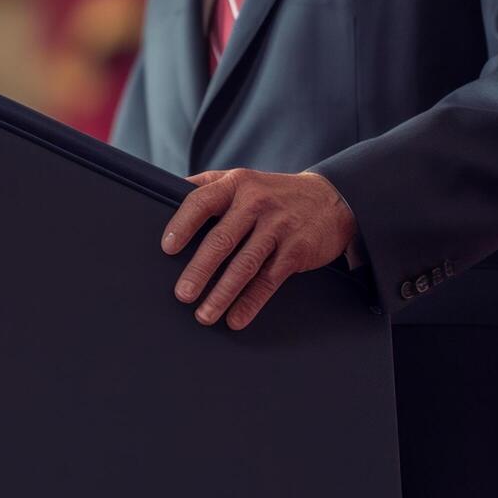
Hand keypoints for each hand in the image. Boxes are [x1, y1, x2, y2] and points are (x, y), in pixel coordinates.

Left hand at [160, 169, 356, 329]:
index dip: (182, 225)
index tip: (168, 249)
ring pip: (245, 265)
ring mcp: (279, 226)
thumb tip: (165, 192)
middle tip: (183, 294)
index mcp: (236, 184)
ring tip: (204, 314)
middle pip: (222, 239)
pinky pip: (269, 281)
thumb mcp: (242, 180)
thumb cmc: (273, 194)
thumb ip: (208, 185)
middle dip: (200, 270)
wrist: (331, 199)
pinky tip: (236, 318)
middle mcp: (256, 202)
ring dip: (222, 294)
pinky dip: (251, 303)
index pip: (202, 202)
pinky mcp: (296, 250)